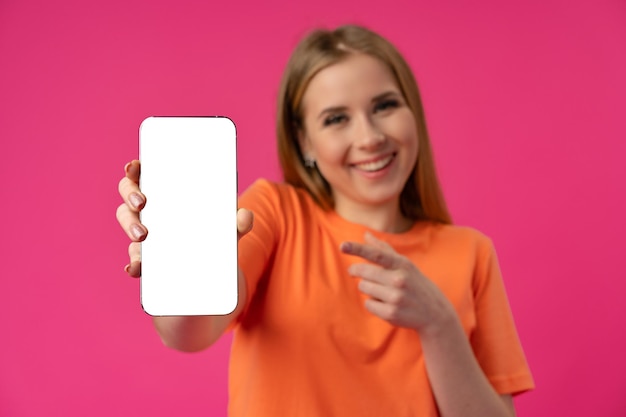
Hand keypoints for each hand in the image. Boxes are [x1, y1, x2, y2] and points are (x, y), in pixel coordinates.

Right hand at [116, 160, 253, 277]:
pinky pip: (135, 260)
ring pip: (128, 224)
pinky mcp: (148, 262)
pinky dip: (134, 264)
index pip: (145, 175)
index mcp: (169, 194)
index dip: (135, 169)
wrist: (216, 278)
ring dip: (130, 226)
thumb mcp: (229, 229)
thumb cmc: (217, 238)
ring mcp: (147, 236)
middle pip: (129, 195)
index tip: (134, 166)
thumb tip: (245, 216)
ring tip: (143, 235)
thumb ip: (238, 222)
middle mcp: (152, 211)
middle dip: (130, 195)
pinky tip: (135, 268)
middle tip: (142, 203)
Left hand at [340, 232, 453, 333]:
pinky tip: (387, 305)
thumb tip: (365, 234)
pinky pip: (368, 304)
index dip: (358, 249)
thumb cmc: (415, 284)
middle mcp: (399, 280)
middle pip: (363, 272)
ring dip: (367, 288)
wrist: (435, 313)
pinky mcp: (391, 313)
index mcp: (402, 264)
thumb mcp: (405, 264)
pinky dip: (373, 304)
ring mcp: (395, 297)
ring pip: (363, 287)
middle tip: (354, 271)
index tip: (342, 246)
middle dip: (356, 271)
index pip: (376, 254)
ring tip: (382, 291)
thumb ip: (384, 249)